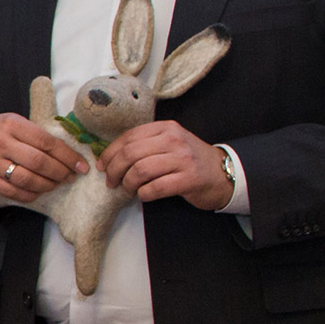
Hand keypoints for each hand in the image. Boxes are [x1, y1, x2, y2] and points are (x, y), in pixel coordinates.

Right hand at [0, 113, 88, 202]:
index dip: (67, 156)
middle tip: (70, 176)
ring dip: (48, 184)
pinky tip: (40, 190)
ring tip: (57, 183)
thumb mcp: (15, 122)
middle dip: (60, 172)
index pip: (46, 142)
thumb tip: (69, 152)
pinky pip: (14, 193)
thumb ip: (37, 134)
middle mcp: (1, 144)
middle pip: (39, 162)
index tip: (81, 165)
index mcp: (12, 125)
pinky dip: (31, 194)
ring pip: (27, 180)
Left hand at [98, 121, 231, 209]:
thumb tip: (111, 156)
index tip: (102, 166)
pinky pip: (155, 188)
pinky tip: (144, 195)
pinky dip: (143, 194)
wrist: (222, 173)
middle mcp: (174, 140)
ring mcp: (183, 159)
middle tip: (111, 182)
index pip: (129, 137)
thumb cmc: (189, 160)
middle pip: (130, 153)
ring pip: (140, 170)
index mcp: (166, 128)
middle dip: (114, 170)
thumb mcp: (169, 143)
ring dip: (128, 184)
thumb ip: (145, 144)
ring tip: (128, 190)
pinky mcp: (188, 179)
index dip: (110, 153)